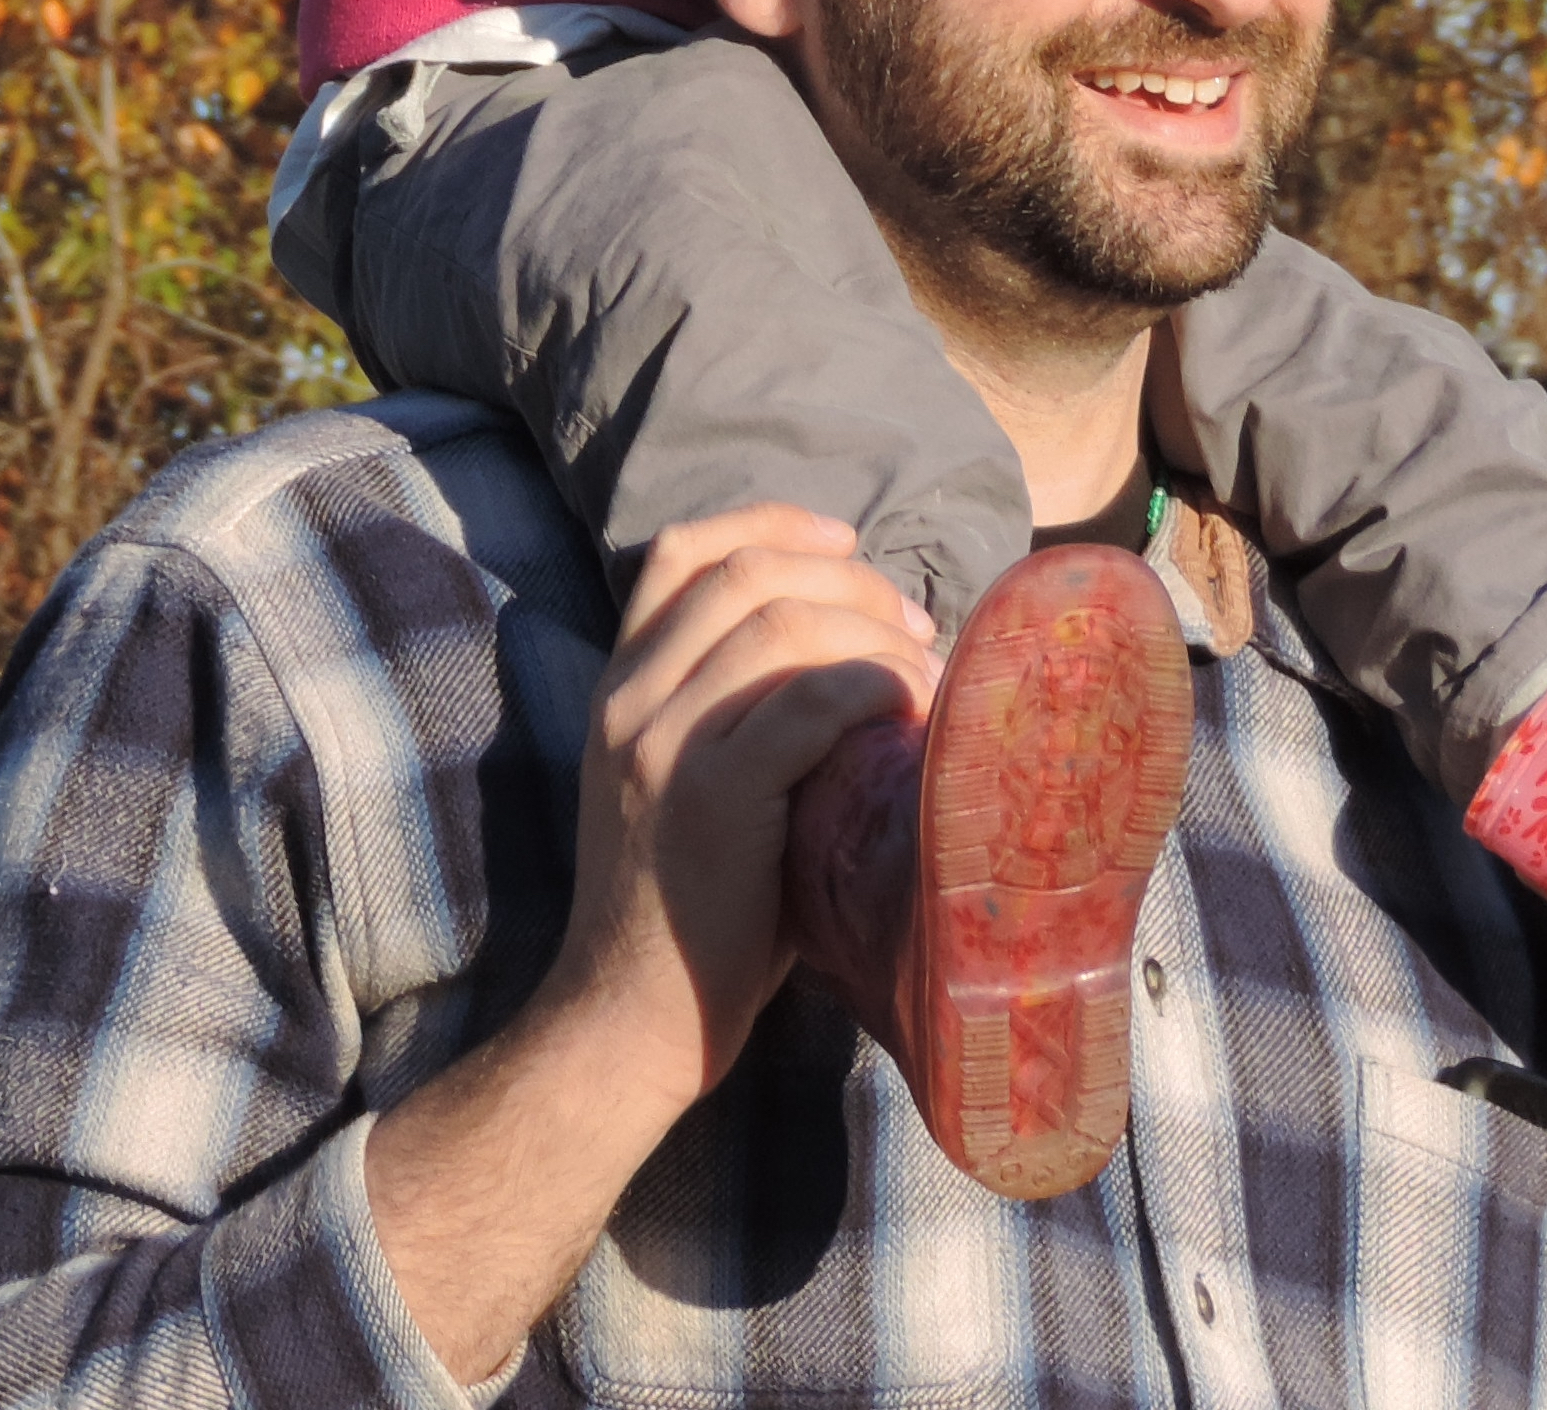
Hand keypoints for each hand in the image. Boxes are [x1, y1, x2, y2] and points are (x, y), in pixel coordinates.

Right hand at [541, 504, 938, 1113]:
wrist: (624, 1022)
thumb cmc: (689, 910)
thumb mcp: (686, 782)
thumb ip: (737, 710)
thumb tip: (860, 648)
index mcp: (621, 686)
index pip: (680, 550)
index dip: (771, 522)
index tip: (846, 539)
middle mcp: (630, 699)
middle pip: (749, 575)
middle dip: (850, 581)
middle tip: (914, 623)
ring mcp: (663, 745)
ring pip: (782, 624)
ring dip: (874, 634)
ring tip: (926, 672)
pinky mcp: (709, 798)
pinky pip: (806, 703)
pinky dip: (873, 689)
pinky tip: (910, 712)